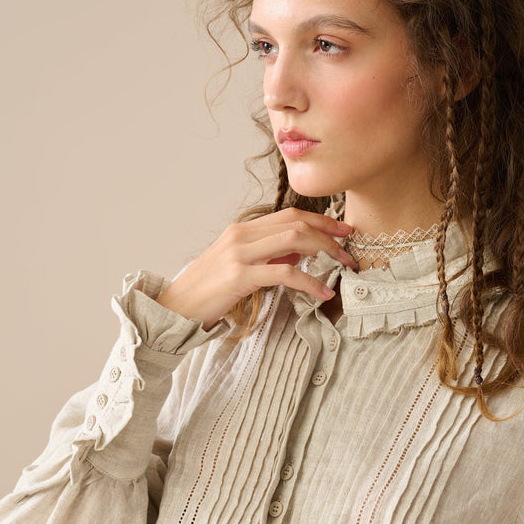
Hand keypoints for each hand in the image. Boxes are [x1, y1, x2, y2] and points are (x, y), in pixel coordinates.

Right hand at [155, 207, 356, 329]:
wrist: (174, 309)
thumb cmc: (207, 292)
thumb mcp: (239, 266)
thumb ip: (267, 255)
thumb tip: (300, 251)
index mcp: (242, 230)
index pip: (289, 215)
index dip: (321, 219)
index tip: (343, 229)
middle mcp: (241, 235)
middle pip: (296, 222)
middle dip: (329, 234)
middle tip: (349, 251)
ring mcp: (239, 253)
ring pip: (294, 240)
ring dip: (324, 251)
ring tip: (342, 267)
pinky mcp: (240, 276)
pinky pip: (285, 272)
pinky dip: (309, 282)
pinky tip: (322, 294)